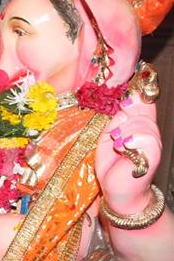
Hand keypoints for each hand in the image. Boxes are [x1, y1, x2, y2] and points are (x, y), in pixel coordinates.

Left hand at [95, 93, 160, 211]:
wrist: (118, 190)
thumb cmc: (112, 164)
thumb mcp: (108, 137)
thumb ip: (116, 121)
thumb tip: (125, 105)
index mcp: (140, 126)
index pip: (145, 102)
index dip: (143, 88)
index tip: (144, 70)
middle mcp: (150, 132)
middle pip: (138, 111)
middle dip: (122, 121)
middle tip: (117, 139)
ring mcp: (154, 143)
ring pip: (139, 123)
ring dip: (123, 134)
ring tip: (120, 147)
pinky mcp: (153, 154)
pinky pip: (142, 136)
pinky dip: (128, 142)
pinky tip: (124, 151)